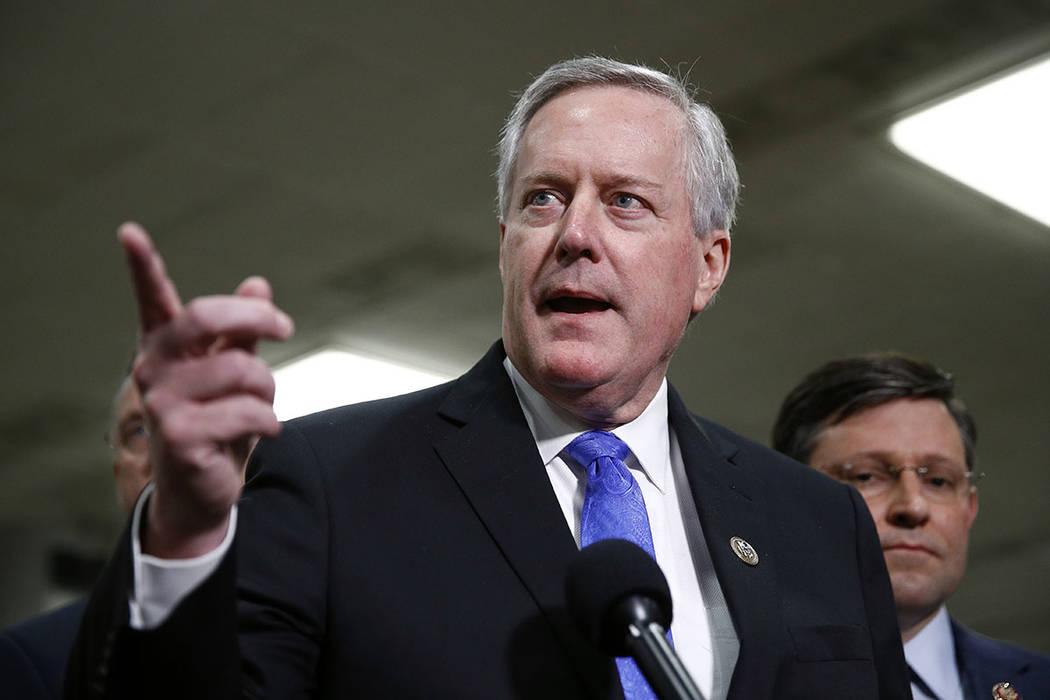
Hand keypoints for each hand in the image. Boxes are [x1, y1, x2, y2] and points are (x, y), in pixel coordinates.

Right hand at [121, 222, 293, 557]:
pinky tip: (266, 432)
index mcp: (166, 346)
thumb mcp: (235, 371)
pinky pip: (247, 412)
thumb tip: (258, 284)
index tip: (129, 231)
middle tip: (286, 327)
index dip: (142, 265)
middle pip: (205, 317)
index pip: (152, 299)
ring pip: (241, 369)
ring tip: (264, 407)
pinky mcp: (181, 436)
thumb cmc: (219, 421)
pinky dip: (270, 422)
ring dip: (269, 389)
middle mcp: (154, 368)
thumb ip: (244, 331)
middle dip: (256, 317)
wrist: (202, 490)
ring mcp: (162, 403)